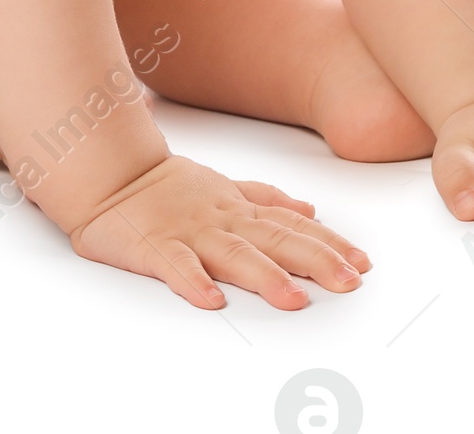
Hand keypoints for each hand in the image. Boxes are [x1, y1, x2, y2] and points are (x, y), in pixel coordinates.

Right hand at [67, 153, 369, 309]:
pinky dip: (192, 282)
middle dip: (315, 260)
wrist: (110, 173)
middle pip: (274, 240)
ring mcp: (188, 232)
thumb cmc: (168, 186)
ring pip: (231, 254)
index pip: (291, 227)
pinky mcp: (153, 246)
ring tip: (294, 298)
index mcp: (238, 208)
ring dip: (264, 276)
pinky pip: (173, 266)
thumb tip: (310, 209)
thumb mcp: (225, 186)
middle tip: (350, 280)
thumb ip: (266, 198)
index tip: (363, 262)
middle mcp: (221, 219)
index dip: (328, 243)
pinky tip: (212, 299)